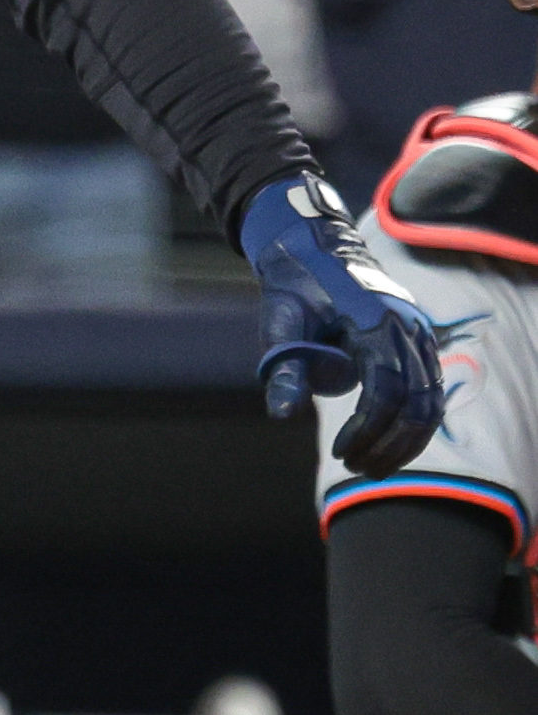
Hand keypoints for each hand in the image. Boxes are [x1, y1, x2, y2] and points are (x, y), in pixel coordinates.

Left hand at [242, 173, 443, 473]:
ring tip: (371, 464)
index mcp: (375, 322)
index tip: (340, 450)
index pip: (386, 390)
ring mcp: (419, 335)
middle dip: (390, 443)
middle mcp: (408, 329)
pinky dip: (416, 421)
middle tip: (356, 466)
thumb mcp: (281, 323)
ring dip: (407, 439)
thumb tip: (282, 416)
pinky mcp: (420, 342)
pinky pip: (431, 390)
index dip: (366, 428)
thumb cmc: (294, 286)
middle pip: (419, 403)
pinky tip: (387, 441)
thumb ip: (285, 368)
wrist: (316, 248)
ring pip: (432, 401)